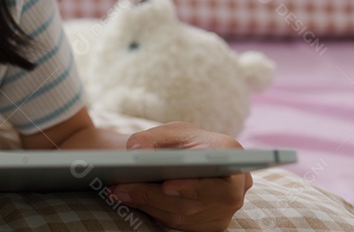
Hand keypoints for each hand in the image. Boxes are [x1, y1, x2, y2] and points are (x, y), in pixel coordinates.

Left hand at [111, 121, 251, 231]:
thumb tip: (135, 150)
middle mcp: (235, 189)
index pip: (221, 184)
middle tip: (122, 188)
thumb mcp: (168, 132)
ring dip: (148, 204)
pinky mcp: (209, 223)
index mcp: (232, 158)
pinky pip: (179, 223)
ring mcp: (224, 210)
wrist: (187, 158)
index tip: (165, 186)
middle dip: (155, 196)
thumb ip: (150, 138)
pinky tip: (129, 198)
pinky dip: (152, 210)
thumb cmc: (181, 142)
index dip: (195, 188)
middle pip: (195, 204)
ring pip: (183, 215)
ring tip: (117, 191)